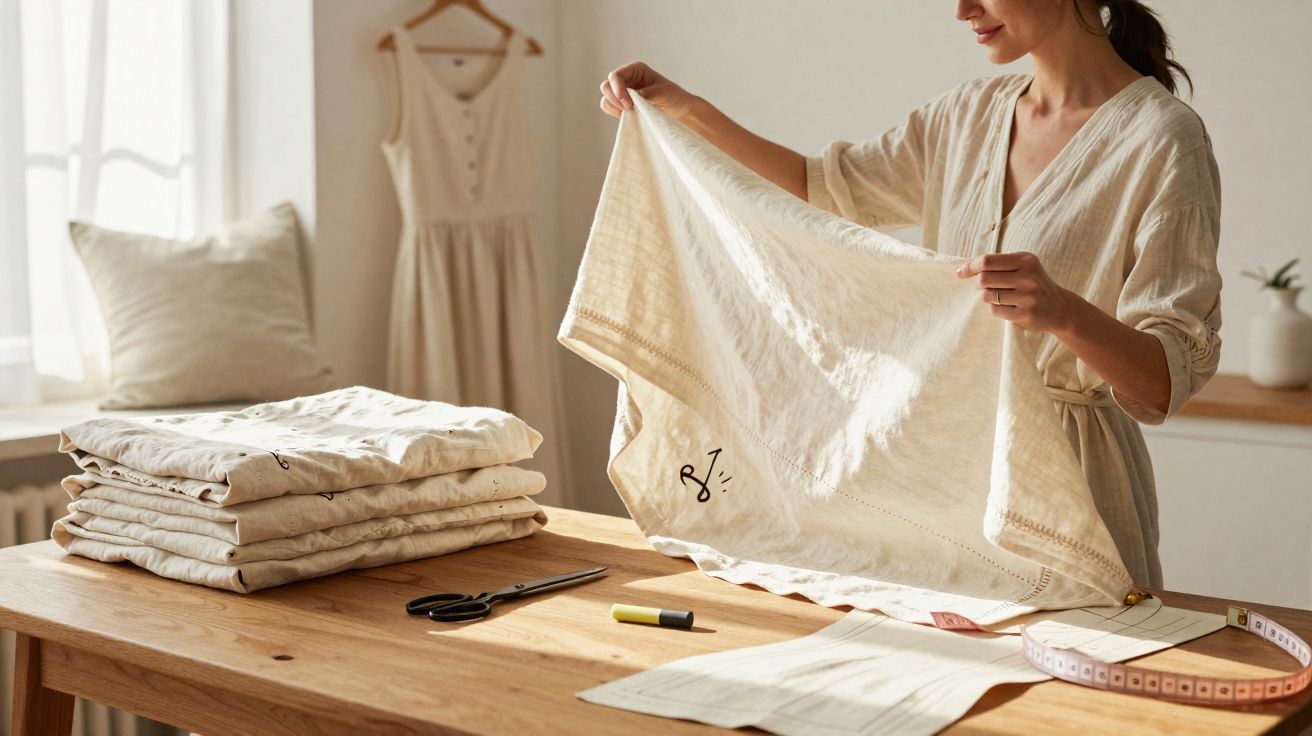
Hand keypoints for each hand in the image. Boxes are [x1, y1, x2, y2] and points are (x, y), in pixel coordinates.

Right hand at [599, 62, 698, 120]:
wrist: (679, 111)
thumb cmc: (674, 97)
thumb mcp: (665, 93)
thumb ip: (649, 93)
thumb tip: (634, 97)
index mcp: (635, 70)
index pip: (616, 76)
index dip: (617, 89)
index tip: (628, 103)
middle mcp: (627, 79)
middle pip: (606, 86)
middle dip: (615, 99)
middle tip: (630, 109)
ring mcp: (623, 93)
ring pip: (606, 98)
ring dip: (614, 107)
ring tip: (631, 113)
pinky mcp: (622, 105)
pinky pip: (609, 108)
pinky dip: (615, 113)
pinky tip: (629, 116)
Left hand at [955, 251, 1075, 333]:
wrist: (1061, 308)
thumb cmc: (1033, 284)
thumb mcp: (1022, 267)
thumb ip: (997, 264)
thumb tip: (963, 267)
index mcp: (1026, 260)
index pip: (987, 261)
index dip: (970, 267)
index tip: (960, 273)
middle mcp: (1028, 276)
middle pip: (984, 279)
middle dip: (978, 284)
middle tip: (982, 287)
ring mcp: (1028, 296)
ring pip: (988, 296)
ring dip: (987, 297)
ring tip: (999, 296)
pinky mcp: (1025, 314)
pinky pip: (995, 310)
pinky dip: (996, 309)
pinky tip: (1007, 307)